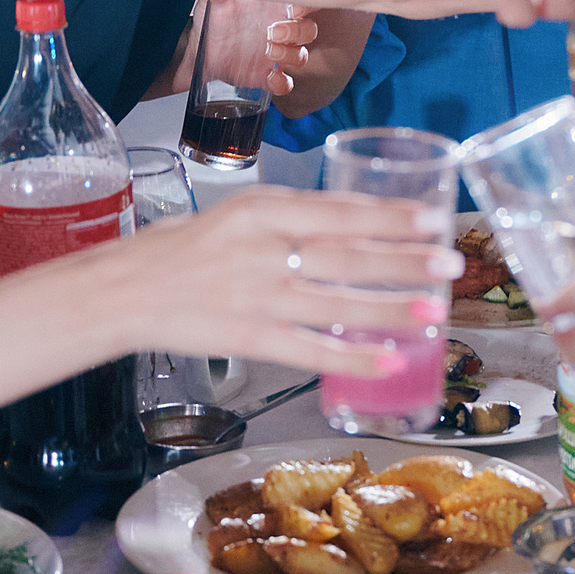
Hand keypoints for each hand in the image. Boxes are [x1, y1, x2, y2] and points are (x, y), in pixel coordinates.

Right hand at [103, 187, 459, 373]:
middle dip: (405, 260)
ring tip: (436, 312)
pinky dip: (352, 358)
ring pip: (338, 304)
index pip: (339, 211)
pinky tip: (388, 362)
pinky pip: (312, 351)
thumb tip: (357, 223)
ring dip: (392, 310)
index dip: (390, 216)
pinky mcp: (250, 339)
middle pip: (348, 255)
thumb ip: (292, 218)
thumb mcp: (237, 215)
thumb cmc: (181, 249)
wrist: (124, 290)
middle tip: (451, 262)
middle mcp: (264, 251)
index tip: (432, 217)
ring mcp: (258, 297)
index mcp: (262, 211)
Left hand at [199, 0, 312, 95]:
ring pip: (300, 56)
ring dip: (290, 54)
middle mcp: (280, 31)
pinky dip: (282, 83)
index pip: (303, 3)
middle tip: (275, 31)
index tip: (294, 8)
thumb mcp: (212, 0)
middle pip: (308, 31)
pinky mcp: (266, 76)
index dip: (306, 5)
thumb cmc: (214, 18)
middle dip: (297, 31)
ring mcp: (275, 54)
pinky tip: (270, 77)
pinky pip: (285, 83)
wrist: (200, 47)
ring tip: (269, 50)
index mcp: (273, 8)